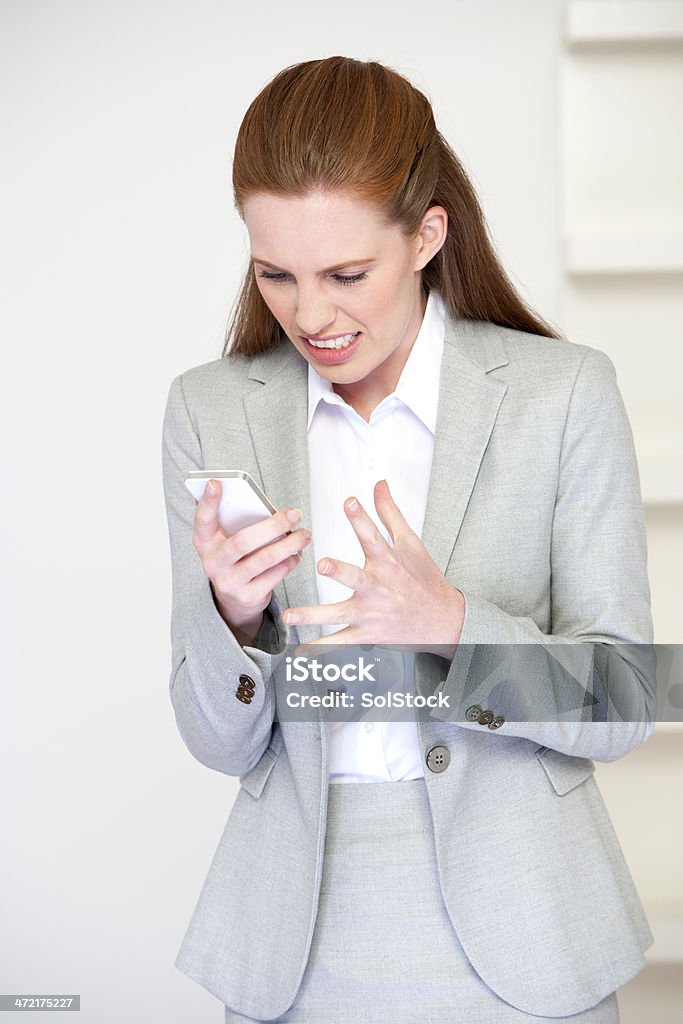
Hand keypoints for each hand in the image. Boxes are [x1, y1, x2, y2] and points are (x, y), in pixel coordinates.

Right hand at [192, 479, 310, 642]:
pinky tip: (296, 554)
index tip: (216, 483)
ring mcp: (229, 582)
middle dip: (273, 526)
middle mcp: (214, 563)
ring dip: (290, 544)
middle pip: (243, 541)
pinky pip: (274, 575)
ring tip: (304, 534)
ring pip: (265, 558)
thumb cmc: (235, 558)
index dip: (208, 502)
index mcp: (205, 543)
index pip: (203, 520)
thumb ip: (237, 522)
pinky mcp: (247, 596)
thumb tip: (261, 504)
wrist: (235, 598)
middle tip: (293, 514)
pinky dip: (290, 562)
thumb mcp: (227, 540)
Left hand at [283, 480, 463, 657]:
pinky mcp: (366, 633)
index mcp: (389, 563)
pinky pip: (340, 642)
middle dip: (340, 571)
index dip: (362, 518)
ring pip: (338, 615)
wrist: (443, 620)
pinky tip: (301, 650)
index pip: (374, 537)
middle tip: (323, 564)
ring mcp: (371, 613)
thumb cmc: (424, 580)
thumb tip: (379, 484)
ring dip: (313, 615)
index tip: (349, 502)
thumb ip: (390, 514)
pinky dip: (320, 648)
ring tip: (290, 616)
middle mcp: (379, 587)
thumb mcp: (411, 543)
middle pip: (356, 578)